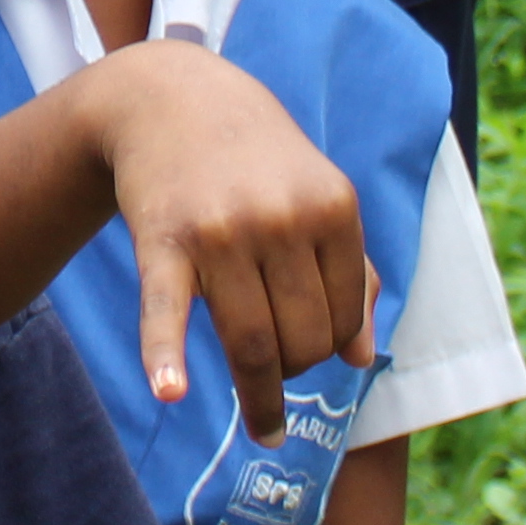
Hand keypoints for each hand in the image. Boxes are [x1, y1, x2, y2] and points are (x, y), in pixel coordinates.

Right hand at [81, 44, 377, 435]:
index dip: (330, 348)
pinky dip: (165, 354)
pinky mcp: (163, 240)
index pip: (344, 319)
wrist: (169, 99)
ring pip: (251, 343)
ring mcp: (221, 231)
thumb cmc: (255, 158)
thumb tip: (362, 358)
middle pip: (302, 340)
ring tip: (265, 425)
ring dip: (260, 397)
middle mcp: (282, 218)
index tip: (309, 354)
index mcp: (334, 207)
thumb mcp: (320, 196)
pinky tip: (170, 391)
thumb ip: (351, 272)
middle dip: (295, 370)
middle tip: (278, 368)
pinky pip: (167, 309)